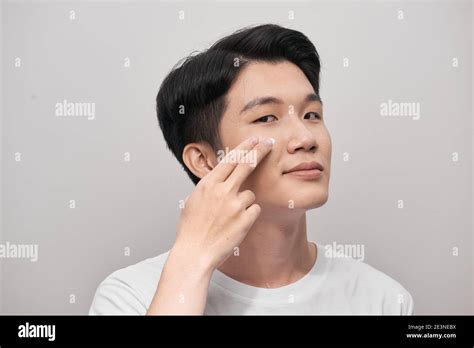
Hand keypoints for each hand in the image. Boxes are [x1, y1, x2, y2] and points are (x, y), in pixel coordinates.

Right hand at [173, 136, 273, 270]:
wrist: (195, 252)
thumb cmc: (192, 228)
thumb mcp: (194, 200)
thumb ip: (209, 187)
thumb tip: (220, 177)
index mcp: (208, 184)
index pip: (230, 160)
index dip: (244, 147)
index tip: (254, 139)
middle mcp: (222, 191)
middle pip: (246, 165)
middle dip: (259, 151)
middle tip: (269, 143)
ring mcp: (234, 205)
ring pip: (249, 194)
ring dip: (243, 203)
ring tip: (228, 218)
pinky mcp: (245, 219)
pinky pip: (254, 210)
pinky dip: (248, 216)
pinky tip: (235, 225)